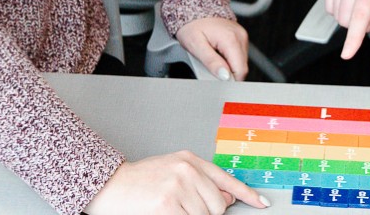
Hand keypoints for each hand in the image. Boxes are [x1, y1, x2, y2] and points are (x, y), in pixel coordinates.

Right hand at [87, 151, 268, 214]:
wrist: (109, 185)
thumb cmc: (138, 182)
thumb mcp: (172, 171)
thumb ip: (200, 181)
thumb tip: (227, 198)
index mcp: (189, 160)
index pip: (226, 179)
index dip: (246, 194)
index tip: (260, 203)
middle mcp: (186, 171)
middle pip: (218, 205)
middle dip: (205, 213)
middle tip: (182, 209)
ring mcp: (178, 188)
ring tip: (169, 209)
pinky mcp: (167, 206)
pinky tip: (167, 213)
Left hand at [176, 17, 248, 80]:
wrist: (194, 9)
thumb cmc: (192, 25)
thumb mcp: (196, 46)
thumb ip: (211, 62)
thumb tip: (224, 76)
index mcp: (231, 39)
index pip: (240, 70)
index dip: (230, 79)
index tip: (219, 80)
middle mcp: (240, 37)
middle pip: (242, 67)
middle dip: (228, 72)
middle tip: (212, 68)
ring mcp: (241, 36)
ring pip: (241, 62)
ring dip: (228, 65)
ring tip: (213, 57)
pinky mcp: (240, 36)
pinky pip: (238, 55)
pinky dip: (229, 58)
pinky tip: (218, 52)